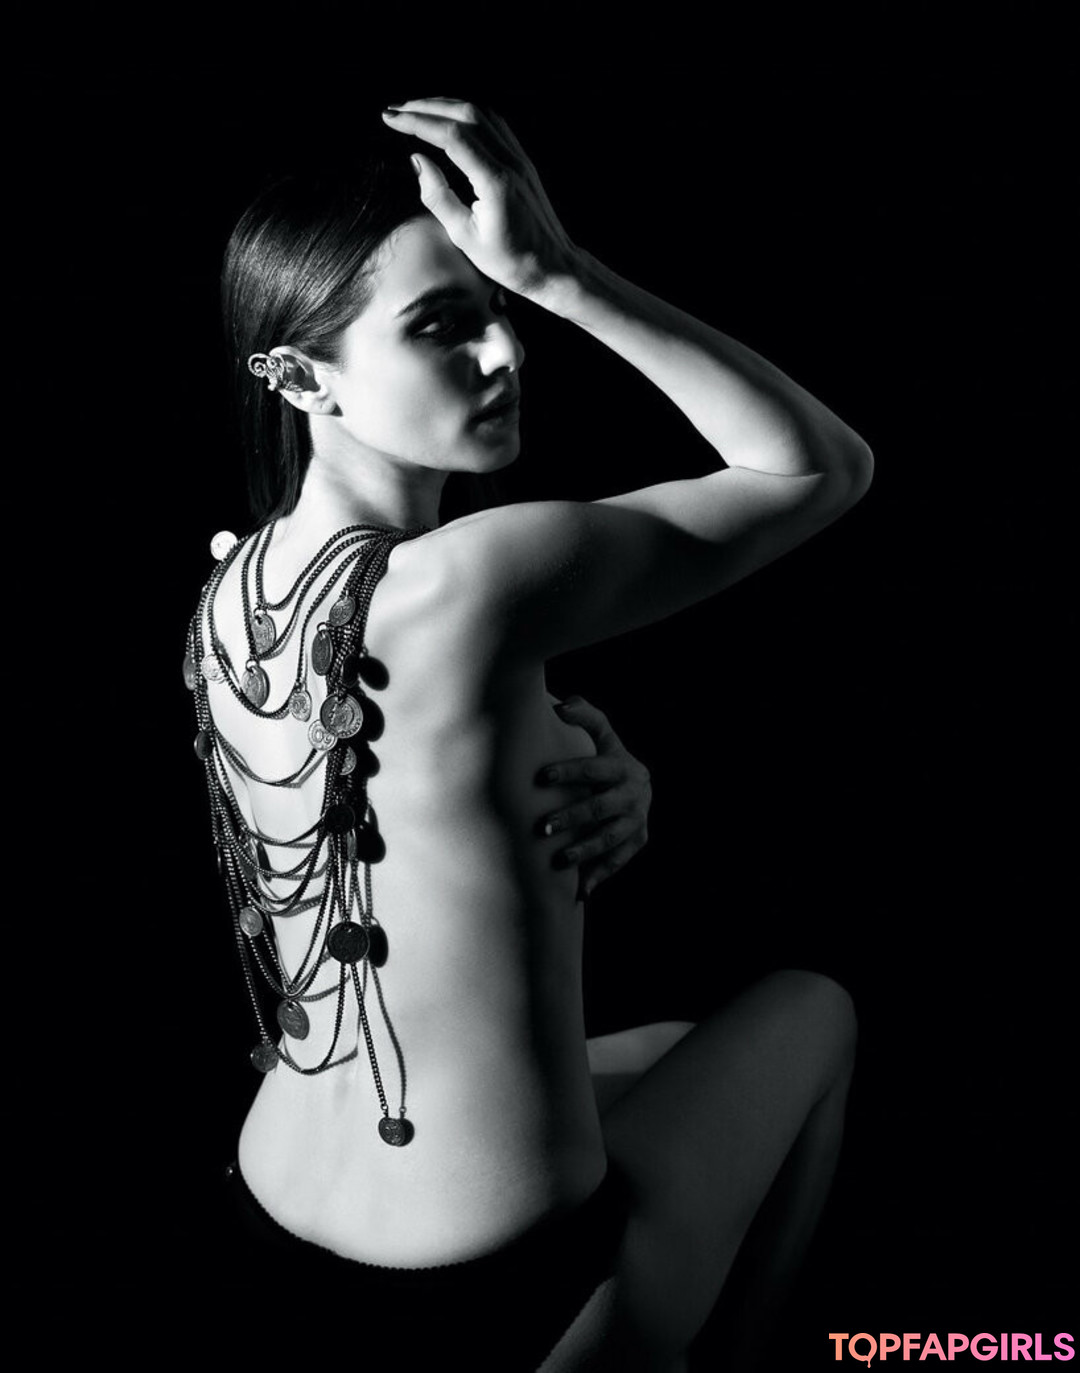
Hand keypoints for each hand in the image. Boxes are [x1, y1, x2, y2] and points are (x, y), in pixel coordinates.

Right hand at [382, 97, 577, 297]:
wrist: (553, 266)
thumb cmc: (509, 261)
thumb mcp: (464, 236)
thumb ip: (438, 196)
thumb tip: (417, 160)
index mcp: (494, 182)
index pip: (451, 136)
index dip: (418, 122)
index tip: (391, 119)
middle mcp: (510, 162)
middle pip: (466, 114)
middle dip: (427, 106)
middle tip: (397, 110)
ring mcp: (520, 158)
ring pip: (481, 114)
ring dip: (446, 105)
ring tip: (417, 109)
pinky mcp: (522, 160)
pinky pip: (493, 124)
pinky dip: (466, 114)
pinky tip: (449, 118)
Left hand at [537, 696, 651, 899]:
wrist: (639, 784)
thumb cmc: (608, 755)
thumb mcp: (602, 733)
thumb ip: (585, 715)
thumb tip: (560, 706)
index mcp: (623, 766)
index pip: (595, 768)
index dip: (569, 770)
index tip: (541, 776)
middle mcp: (634, 794)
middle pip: (601, 808)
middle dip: (572, 818)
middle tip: (542, 827)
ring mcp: (638, 820)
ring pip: (611, 839)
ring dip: (585, 851)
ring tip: (558, 860)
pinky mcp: (638, 841)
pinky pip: (618, 861)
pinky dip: (600, 875)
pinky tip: (580, 890)